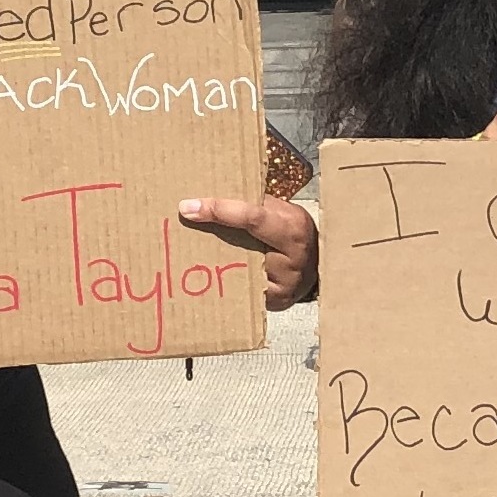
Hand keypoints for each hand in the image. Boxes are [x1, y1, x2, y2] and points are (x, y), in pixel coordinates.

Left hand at [176, 193, 316, 309]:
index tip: (187, 207)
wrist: (319, 263)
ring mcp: (285, 284)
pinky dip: (222, 279)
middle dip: (207, 237)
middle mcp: (292, 258)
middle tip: (177, 228)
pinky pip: (244, 289)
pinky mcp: (277, 302)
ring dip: (210, 259)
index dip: (219, 210)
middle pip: (240, 247)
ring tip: (185, 250)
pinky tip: (204, 272)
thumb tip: (208, 195)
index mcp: (293, 227)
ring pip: (238, 271)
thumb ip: (252, 205)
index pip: (252, 217)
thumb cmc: (291, 230)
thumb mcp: (280, 210)